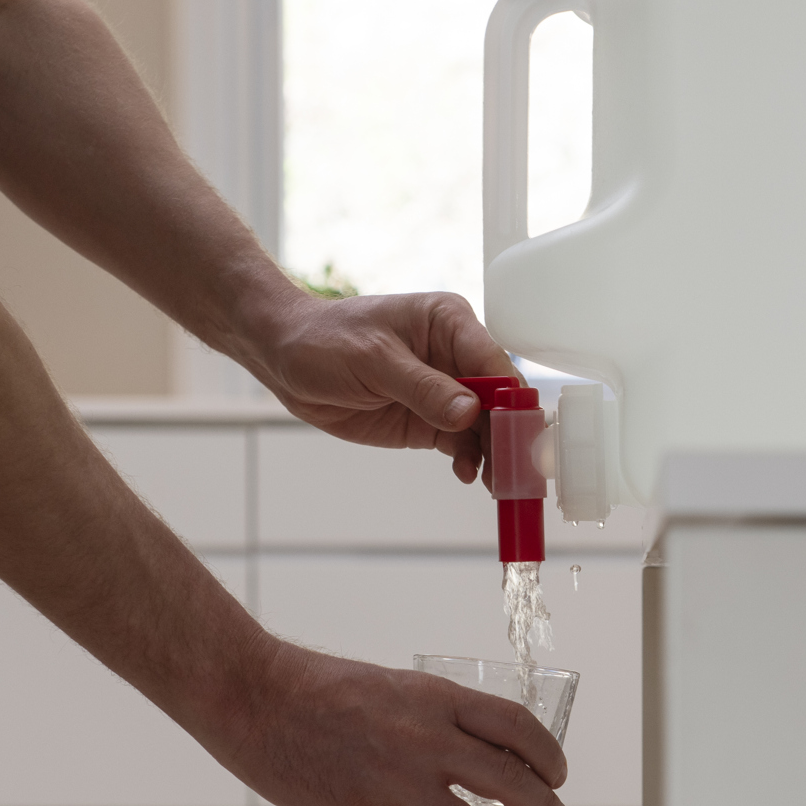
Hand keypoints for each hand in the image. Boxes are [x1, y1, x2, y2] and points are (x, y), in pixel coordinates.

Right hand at [213, 641, 571, 805]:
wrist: (256, 698)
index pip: (516, 727)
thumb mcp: (391, 689)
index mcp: (436, 698)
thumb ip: (430, 719)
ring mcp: (396, 780)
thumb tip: (471, 753)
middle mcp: (426, 738)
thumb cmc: (318, 689)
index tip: (557, 776)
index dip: (548, 756)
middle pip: (510, 781)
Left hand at [247, 290, 514, 483]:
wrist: (287, 359)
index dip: (511, 399)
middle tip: (516, 469)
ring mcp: (444, 391)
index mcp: (449, 323)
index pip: (494, 363)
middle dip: (508, 434)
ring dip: (493, 454)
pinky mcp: (428, 419)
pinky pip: (461, 443)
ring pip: (484, 426)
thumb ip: (423, 387)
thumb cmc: (325, 340)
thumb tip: (469, 413)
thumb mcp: (373, 360)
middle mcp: (455, 356)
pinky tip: (468, 474)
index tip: (519, 433)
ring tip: (495, 483)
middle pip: (498, 399)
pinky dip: (470, 460)